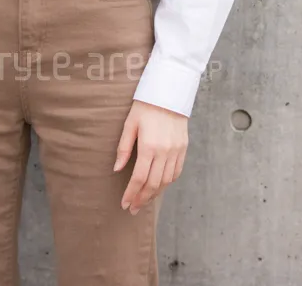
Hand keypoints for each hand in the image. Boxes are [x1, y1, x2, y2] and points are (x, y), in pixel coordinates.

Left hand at [114, 99, 187, 213]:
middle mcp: (164, 151)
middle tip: (133, 208)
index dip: (132, 193)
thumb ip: (123, 148)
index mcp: (149, 146)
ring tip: (144, 200)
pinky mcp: (184, 148)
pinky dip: (168, 183)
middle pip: (154, 184)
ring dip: (155, 194)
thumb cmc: (145, 106)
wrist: (169, 93)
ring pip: (166, 181)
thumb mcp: (129, 124)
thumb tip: (117, 169)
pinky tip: (159, 187)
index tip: (125, 204)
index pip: (140, 178)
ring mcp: (176, 151)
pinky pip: (177, 172)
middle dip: (142, 199)